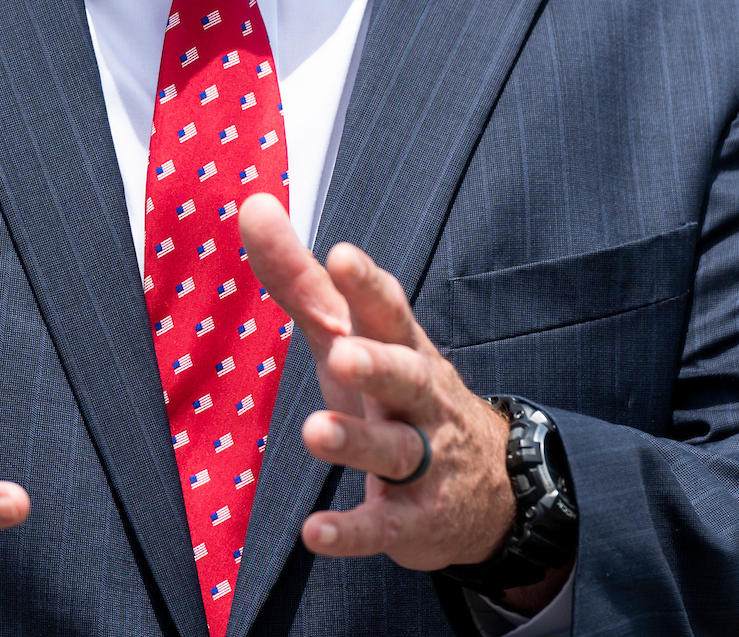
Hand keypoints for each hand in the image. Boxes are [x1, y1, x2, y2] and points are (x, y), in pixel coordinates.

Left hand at [239, 194, 565, 610]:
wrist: (486, 486)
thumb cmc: (395, 392)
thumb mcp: (350, 333)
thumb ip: (299, 277)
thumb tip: (252, 205)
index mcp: (401, 347)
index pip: (388, 310)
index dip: (366, 285)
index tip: (342, 255)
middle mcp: (418, 400)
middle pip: (406, 375)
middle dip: (378, 364)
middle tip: (342, 352)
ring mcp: (423, 460)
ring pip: (396, 450)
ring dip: (357, 442)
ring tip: (316, 434)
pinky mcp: (414, 519)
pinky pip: (384, 526)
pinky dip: (353, 530)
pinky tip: (317, 533)